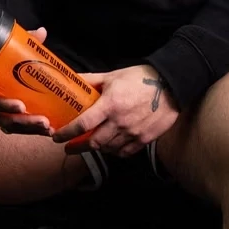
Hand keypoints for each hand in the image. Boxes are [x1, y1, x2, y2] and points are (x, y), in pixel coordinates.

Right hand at [0, 26, 53, 135]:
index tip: (21, 105)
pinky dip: (32, 131)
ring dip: (31, 129)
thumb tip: (42, 31)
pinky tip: (47, 131)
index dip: (6, 105)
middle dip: (25, 123)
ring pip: (13, 128)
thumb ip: (24, 43)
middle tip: (44, 121)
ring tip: (49, 128)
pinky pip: (18, 129)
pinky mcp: (8, 120)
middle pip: (6, 120)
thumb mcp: (7, 54)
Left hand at [52, 64, 178, 157]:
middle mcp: (120, 122)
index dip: (67, 133)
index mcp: (110, 104)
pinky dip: (114, 151)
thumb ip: (91, 80)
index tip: (57, 137)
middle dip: (78, 147)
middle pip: (93, 143)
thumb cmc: (140, 78)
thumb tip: (71, 79)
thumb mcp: (112, 76)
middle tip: (69, 147)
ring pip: (108, 149)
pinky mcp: (145, 139)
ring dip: (96, 148)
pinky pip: (124, 152)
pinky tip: (110, 146)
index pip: (82, 124)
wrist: (171, 85)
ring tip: (91, 144)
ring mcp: (133, 133)